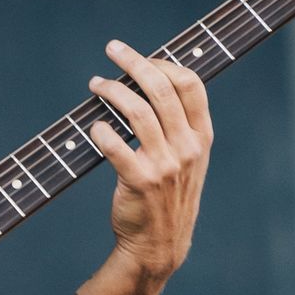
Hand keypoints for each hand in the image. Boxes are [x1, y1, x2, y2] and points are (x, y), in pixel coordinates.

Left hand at [88, 39, 212, 281]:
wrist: (159, 245)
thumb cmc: (167, 196)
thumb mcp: (186, 160)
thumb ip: (176, 127)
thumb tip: (146, 84)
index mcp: (201, 136)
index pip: (191, 84)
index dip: (163, 63)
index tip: (140, 57)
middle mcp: (187, 147)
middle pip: (161, 89)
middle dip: (134, 62)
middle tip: (112, 50)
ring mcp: (165, 164)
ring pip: (136, 111)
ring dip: (111, 90)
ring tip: (95, 85)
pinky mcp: (138, 180)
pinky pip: (115, 145)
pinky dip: (101, 131)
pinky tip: (93, 126)